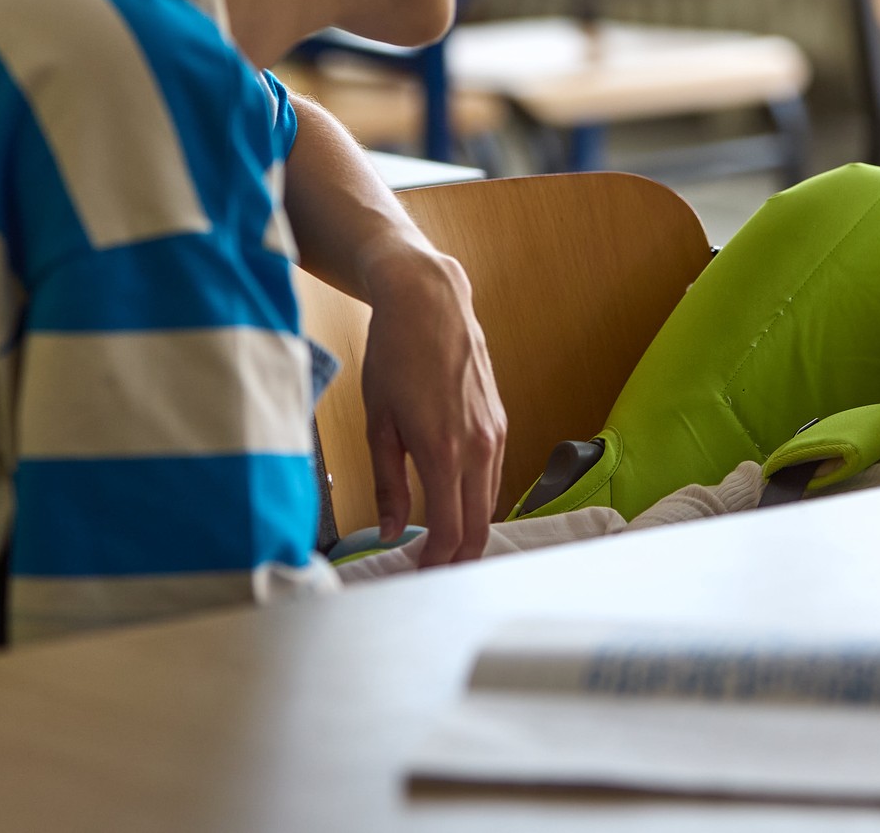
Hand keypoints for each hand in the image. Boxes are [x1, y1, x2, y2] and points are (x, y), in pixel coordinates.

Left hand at [357, 244, 506, 565]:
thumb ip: (388, 484)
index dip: (436, 563)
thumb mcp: (379, 423)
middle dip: (459, 558)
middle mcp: (479, 447)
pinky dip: (478, 499)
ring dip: (470, 530)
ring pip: (490, 502)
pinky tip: (457, 504)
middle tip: (433, 574)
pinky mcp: (500, 421)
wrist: (428, 303)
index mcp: (443, 452)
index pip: (451, 531)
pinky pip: (493, 474)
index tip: (419, 575)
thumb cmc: (396, 354)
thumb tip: (394, 530)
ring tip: (442, 547)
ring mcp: (495, 434)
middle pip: (479, 526)